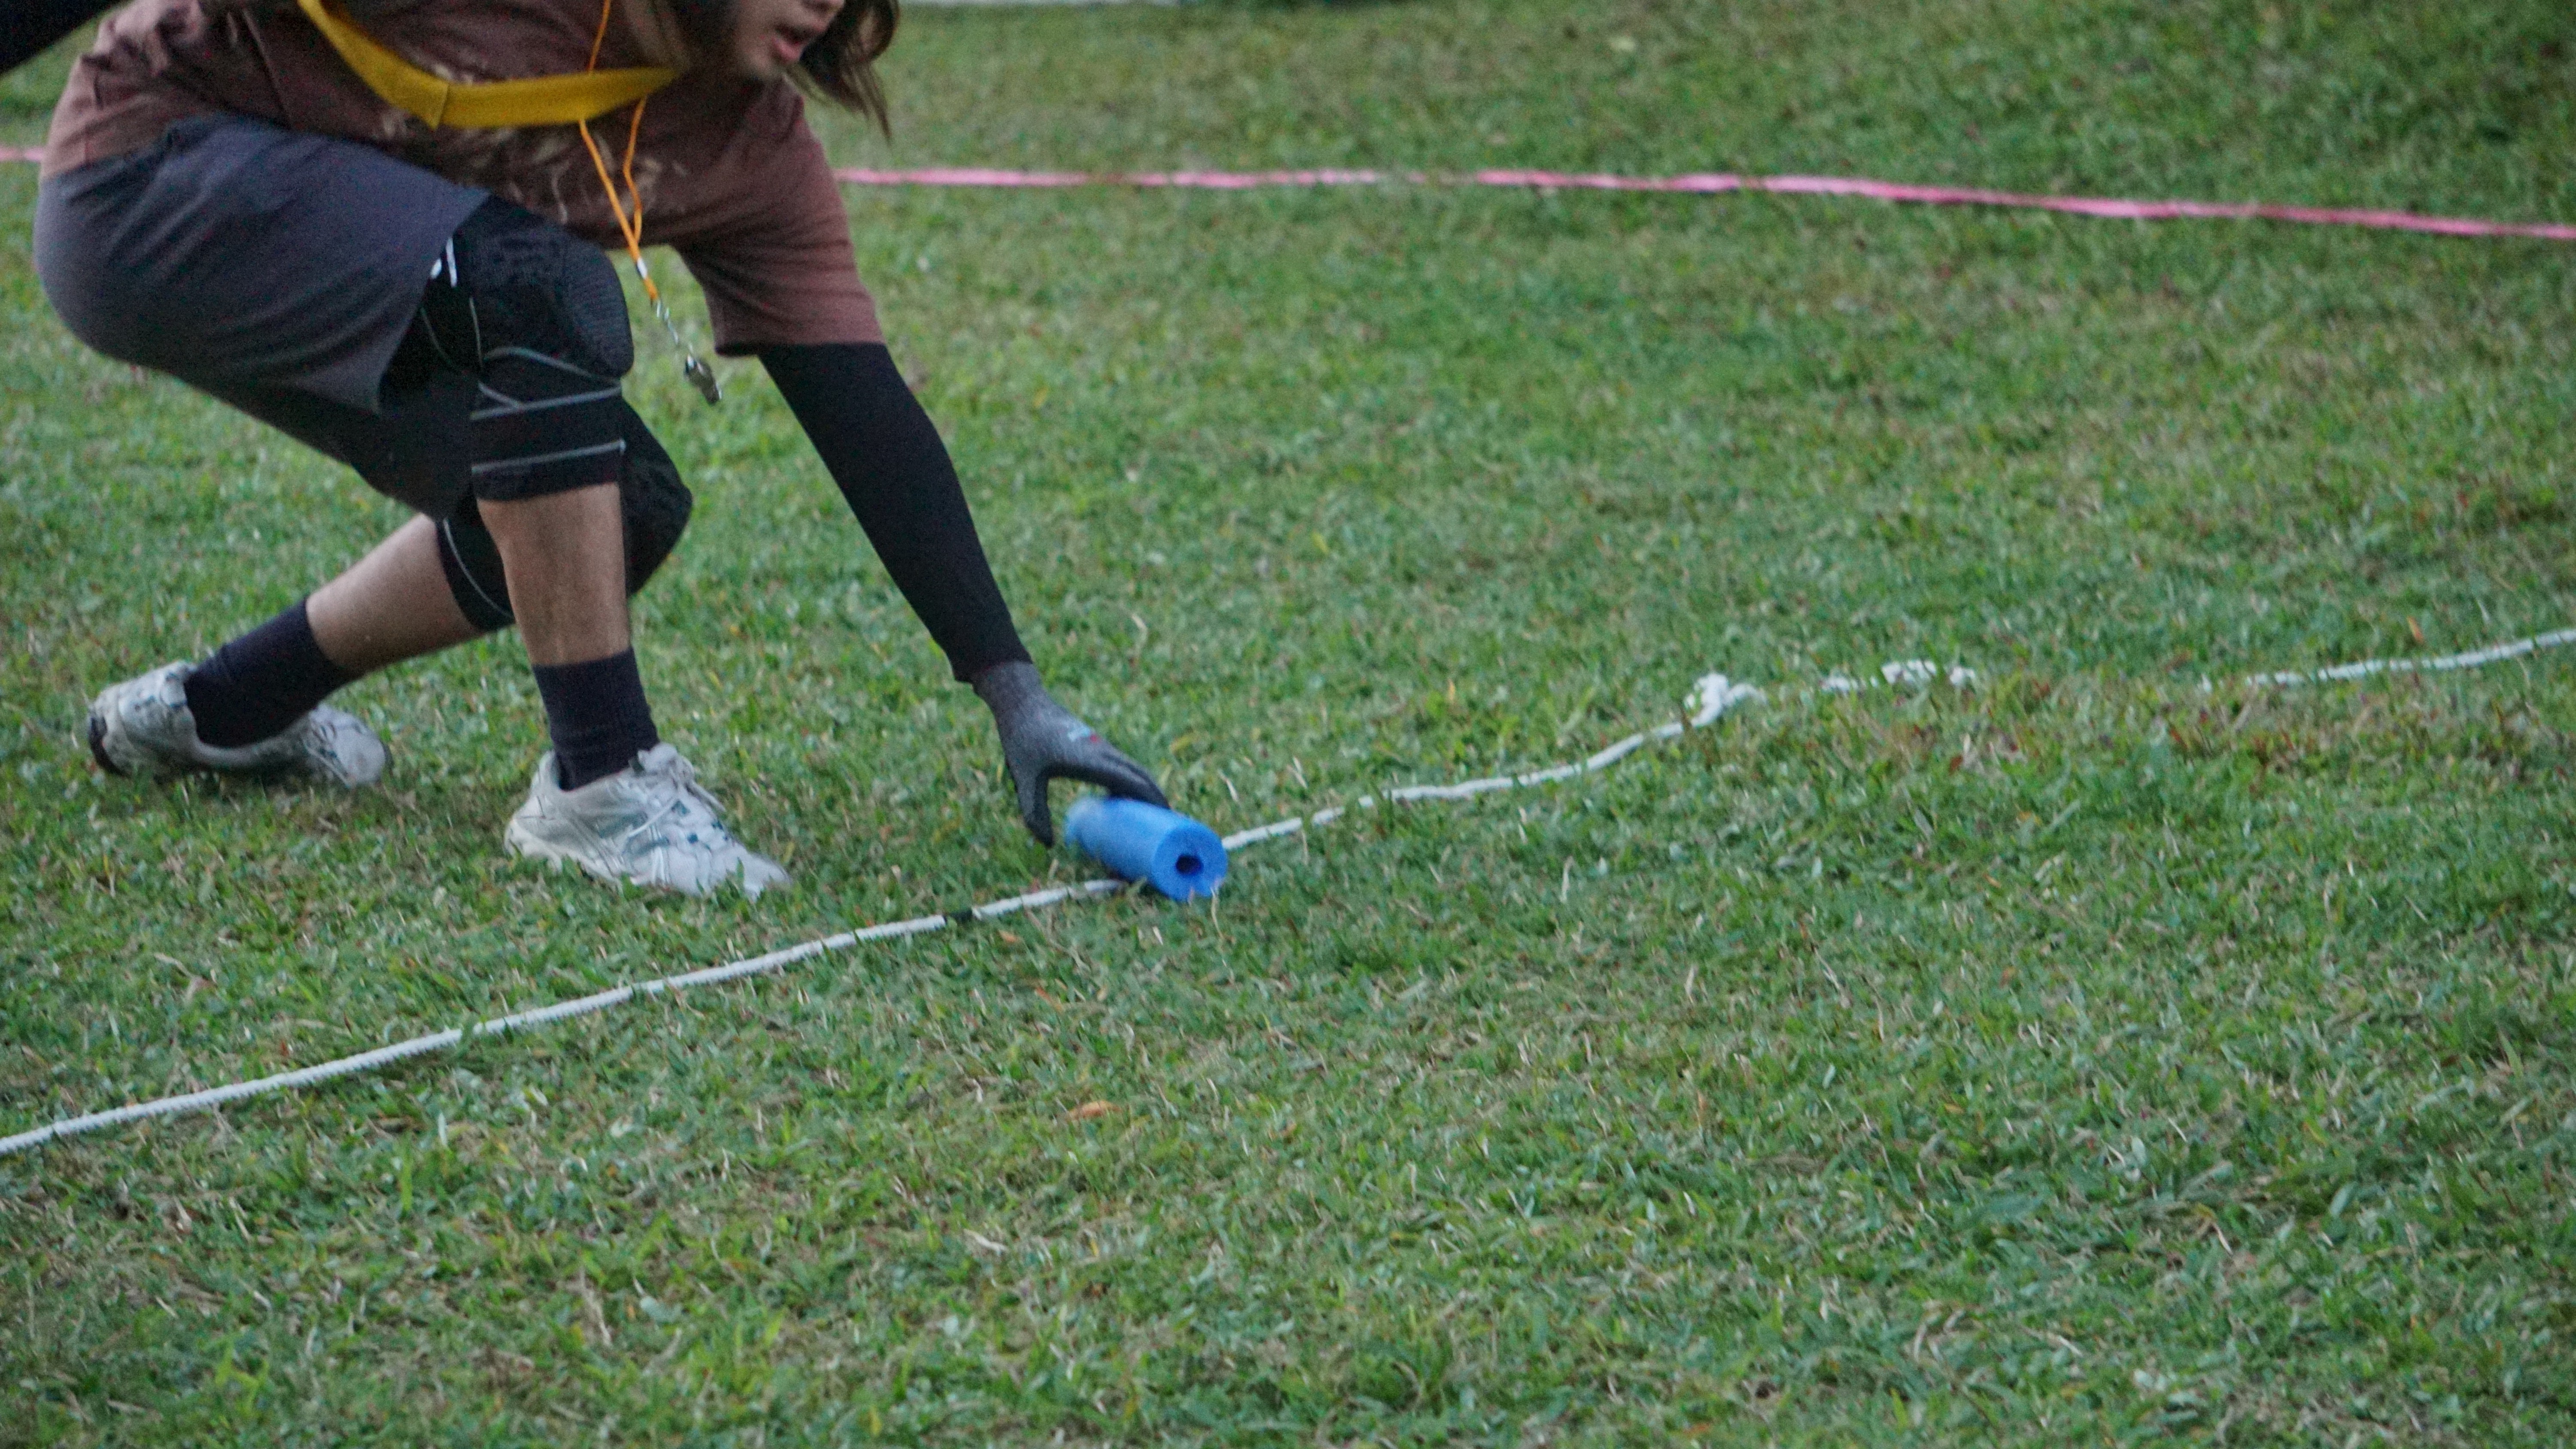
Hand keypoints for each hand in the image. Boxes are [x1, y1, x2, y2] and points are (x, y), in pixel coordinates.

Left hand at [971, 662, 1167, 845]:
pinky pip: (1122, 763)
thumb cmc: (1022, 739)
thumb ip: (1034, 812)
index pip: (1130, 780)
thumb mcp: (1024, 778)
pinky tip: (1125, 795)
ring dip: (1147, 787)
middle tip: (1169, 822)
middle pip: (1140, 774)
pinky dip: (1133, 779)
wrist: (1023, 703)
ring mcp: (1099, 745)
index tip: (1166, 816)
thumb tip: (1047, 845)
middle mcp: (1101, 751)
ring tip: (1154, 812)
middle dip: (1157, 797)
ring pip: (1133, 767)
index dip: (1150, 799)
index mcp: (1089, 759)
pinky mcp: (1094, 743)